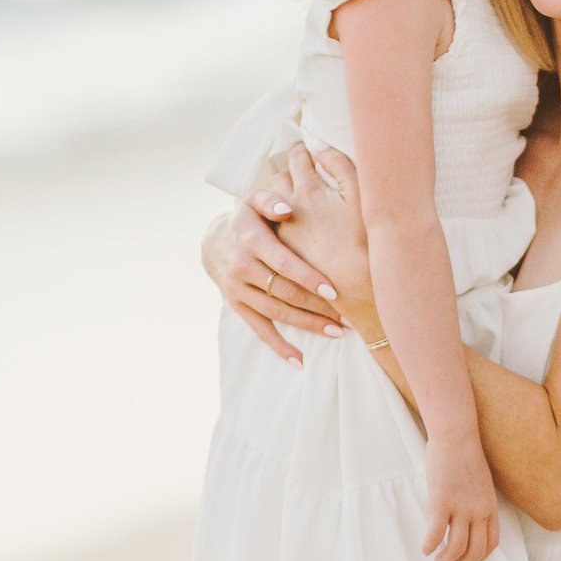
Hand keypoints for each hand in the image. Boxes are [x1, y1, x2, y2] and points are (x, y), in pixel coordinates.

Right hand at [202, 200, 342, 368]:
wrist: (213, 241)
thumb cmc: (247, 217)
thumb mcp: (253, 199)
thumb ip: (271, 200)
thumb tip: (287, 208)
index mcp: (250, 241)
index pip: (282, 263)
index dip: (308, 277)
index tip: (334, 290)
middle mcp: (241, 268)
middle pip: (284, 292)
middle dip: (317, 306)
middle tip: (347, 315)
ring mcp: (238, 291)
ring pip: (276, 313)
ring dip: (307, 325)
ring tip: (337, 332)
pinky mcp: (237, 307)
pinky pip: (259, 330)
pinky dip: (279, 347)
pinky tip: (300, 361)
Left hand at [277, 144, 373, 317]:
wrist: (355, 286)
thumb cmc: (364, 239)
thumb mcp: (358, 194)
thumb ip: (338, 163)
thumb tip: (318, 142)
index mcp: (309, 190)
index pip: (298, 158)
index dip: (303, 151)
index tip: (307, 150)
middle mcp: (288, 208)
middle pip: (279, 178)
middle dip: (288, 171)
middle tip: (297, 170)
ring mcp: (282, 231)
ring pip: (271, 205)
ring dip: (279, 196)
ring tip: (292, 197)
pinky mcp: (283, 253)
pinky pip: (274, 227)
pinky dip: (280, 220)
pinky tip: (292, 225)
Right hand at [425, 434, 498, 560]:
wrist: (456, 437)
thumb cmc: (465, 455)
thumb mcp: (481, 483)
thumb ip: (478, 501)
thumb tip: (468, 514)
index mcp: (490, 507)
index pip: (491, 543)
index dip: (479, 557)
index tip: (468, 559)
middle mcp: (479, 512)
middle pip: (475, 551)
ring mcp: (461, 509)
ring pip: (456, 548)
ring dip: (446, 559)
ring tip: (437, 559)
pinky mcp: (441, 504)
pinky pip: (436, 534)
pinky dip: (429, 546)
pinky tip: (425, 548)